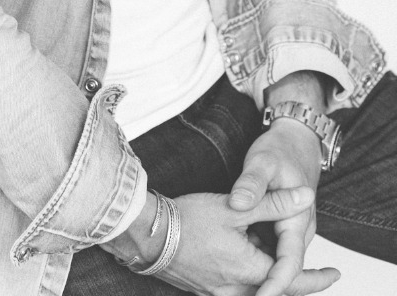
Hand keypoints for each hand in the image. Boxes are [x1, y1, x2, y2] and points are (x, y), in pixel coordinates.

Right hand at [105, 186, 337, 295]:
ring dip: (272, 280)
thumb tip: (305, 197)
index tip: (335, 273)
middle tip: (322, 275)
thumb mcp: (235, 207)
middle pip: (276, 292)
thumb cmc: (188, 219)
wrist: (147, 233)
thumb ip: (273, 203)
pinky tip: (248, 260)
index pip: (291, 280)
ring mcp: (218, 292)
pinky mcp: (205, 289)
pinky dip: (252, 280)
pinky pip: (238, 290)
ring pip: (255, 291)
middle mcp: (235, 289)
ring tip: (280, 260)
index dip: (316, 278)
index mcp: (247, 271)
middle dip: (299, 283)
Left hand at [229, 120, 332, 295]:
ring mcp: (289, 232)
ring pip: (275, 263)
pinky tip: (228, 259)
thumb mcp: (263, 162)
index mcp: (298, 221)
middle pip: (283, 271)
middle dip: (263, 286)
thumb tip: (239, 203)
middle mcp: (298, 232)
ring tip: (223, 280)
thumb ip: (252, 185)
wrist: (297, 141)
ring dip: (258, 275)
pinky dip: (255, 259)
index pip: (289, 264)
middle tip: (227, 291)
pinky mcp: (279, 229)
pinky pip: (269, 252)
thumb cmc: (281, 150)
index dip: (274, 285)